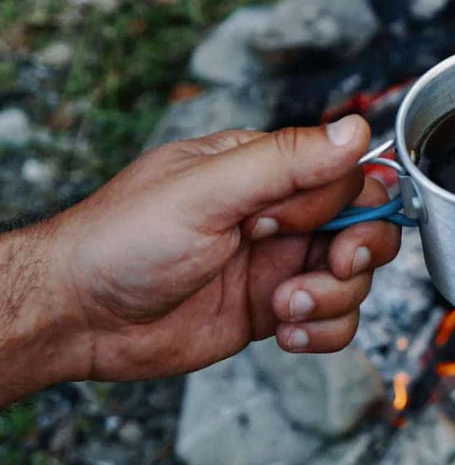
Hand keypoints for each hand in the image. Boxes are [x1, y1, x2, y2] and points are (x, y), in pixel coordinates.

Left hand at [47, 115, 400, 382]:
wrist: (78, 318)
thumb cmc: (122, 242)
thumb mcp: (207, 191)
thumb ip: (286, 161)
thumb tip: (355, 132)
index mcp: (264, 170)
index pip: (346, 175)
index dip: (337, 204)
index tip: (292, 224)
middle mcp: (278, 214)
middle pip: (365, 224)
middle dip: (358, 251)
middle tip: (326, 266)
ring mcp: (278, 263)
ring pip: (355, 277)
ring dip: (332, 298)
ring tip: (283, 307)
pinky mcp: (275, 310)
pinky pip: (334, 320)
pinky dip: (323, 331)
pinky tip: (284, 331)